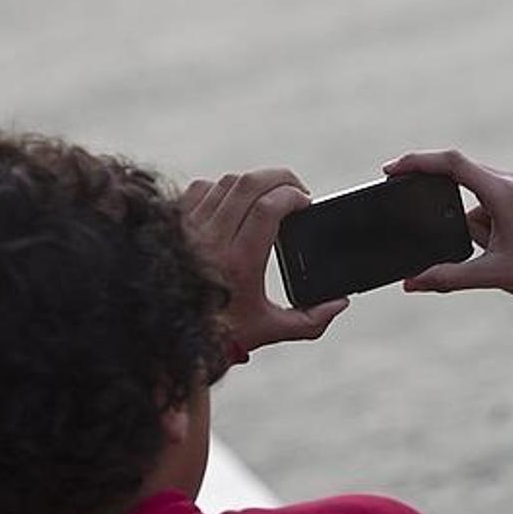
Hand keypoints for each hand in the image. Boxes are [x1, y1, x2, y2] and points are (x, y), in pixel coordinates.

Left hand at [180, 170, 348, 351]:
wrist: (173, 336)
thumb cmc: (222, 333)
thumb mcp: (270, 329)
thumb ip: (310, 321)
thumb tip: (339, 303)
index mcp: (238, 262)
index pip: (269, 207)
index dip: (294, 195)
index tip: (305, 203)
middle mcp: (211, 240)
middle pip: (249, 184)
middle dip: (281, 178)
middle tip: (295, 191)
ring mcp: (189, 229)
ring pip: (227, 183)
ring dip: (254, 184)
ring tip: (269, 198)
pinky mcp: (173, 224)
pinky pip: (202, 189)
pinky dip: (223, 189)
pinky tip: (236, 204)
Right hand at [383, 150, 512, 322]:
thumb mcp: (490, 276)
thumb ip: (446, 277)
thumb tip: (409, 284)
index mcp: (505, 192)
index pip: (452, 163)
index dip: (417, 162)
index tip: (391, 170)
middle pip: (463, 182)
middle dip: (455, 215)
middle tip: (467, 240)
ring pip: (478, 200)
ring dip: (476, 227)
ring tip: (499, 255)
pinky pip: (493, 206)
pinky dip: (487, 226)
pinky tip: (505, 251)